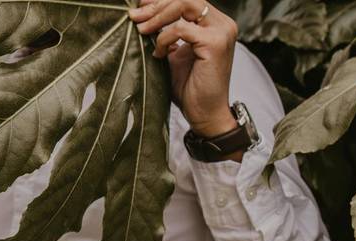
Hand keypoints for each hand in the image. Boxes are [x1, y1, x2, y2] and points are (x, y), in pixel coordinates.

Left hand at [130, 0, 239, 138]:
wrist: (204, 113)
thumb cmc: (189, 88)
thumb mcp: (173, 56)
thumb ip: (164, 36)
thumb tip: (141, 20)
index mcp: (213, 23)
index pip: (186, 0)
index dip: (160, 0)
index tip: (138, 7)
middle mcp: (221, 23)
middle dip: (155, 5)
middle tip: (133, 17)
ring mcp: (221, 31)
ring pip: (185, 5)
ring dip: (157, 17)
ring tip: (140, 30)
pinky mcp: (215, 43)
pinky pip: (182, 29)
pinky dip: (164, 39)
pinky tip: (158, 54)